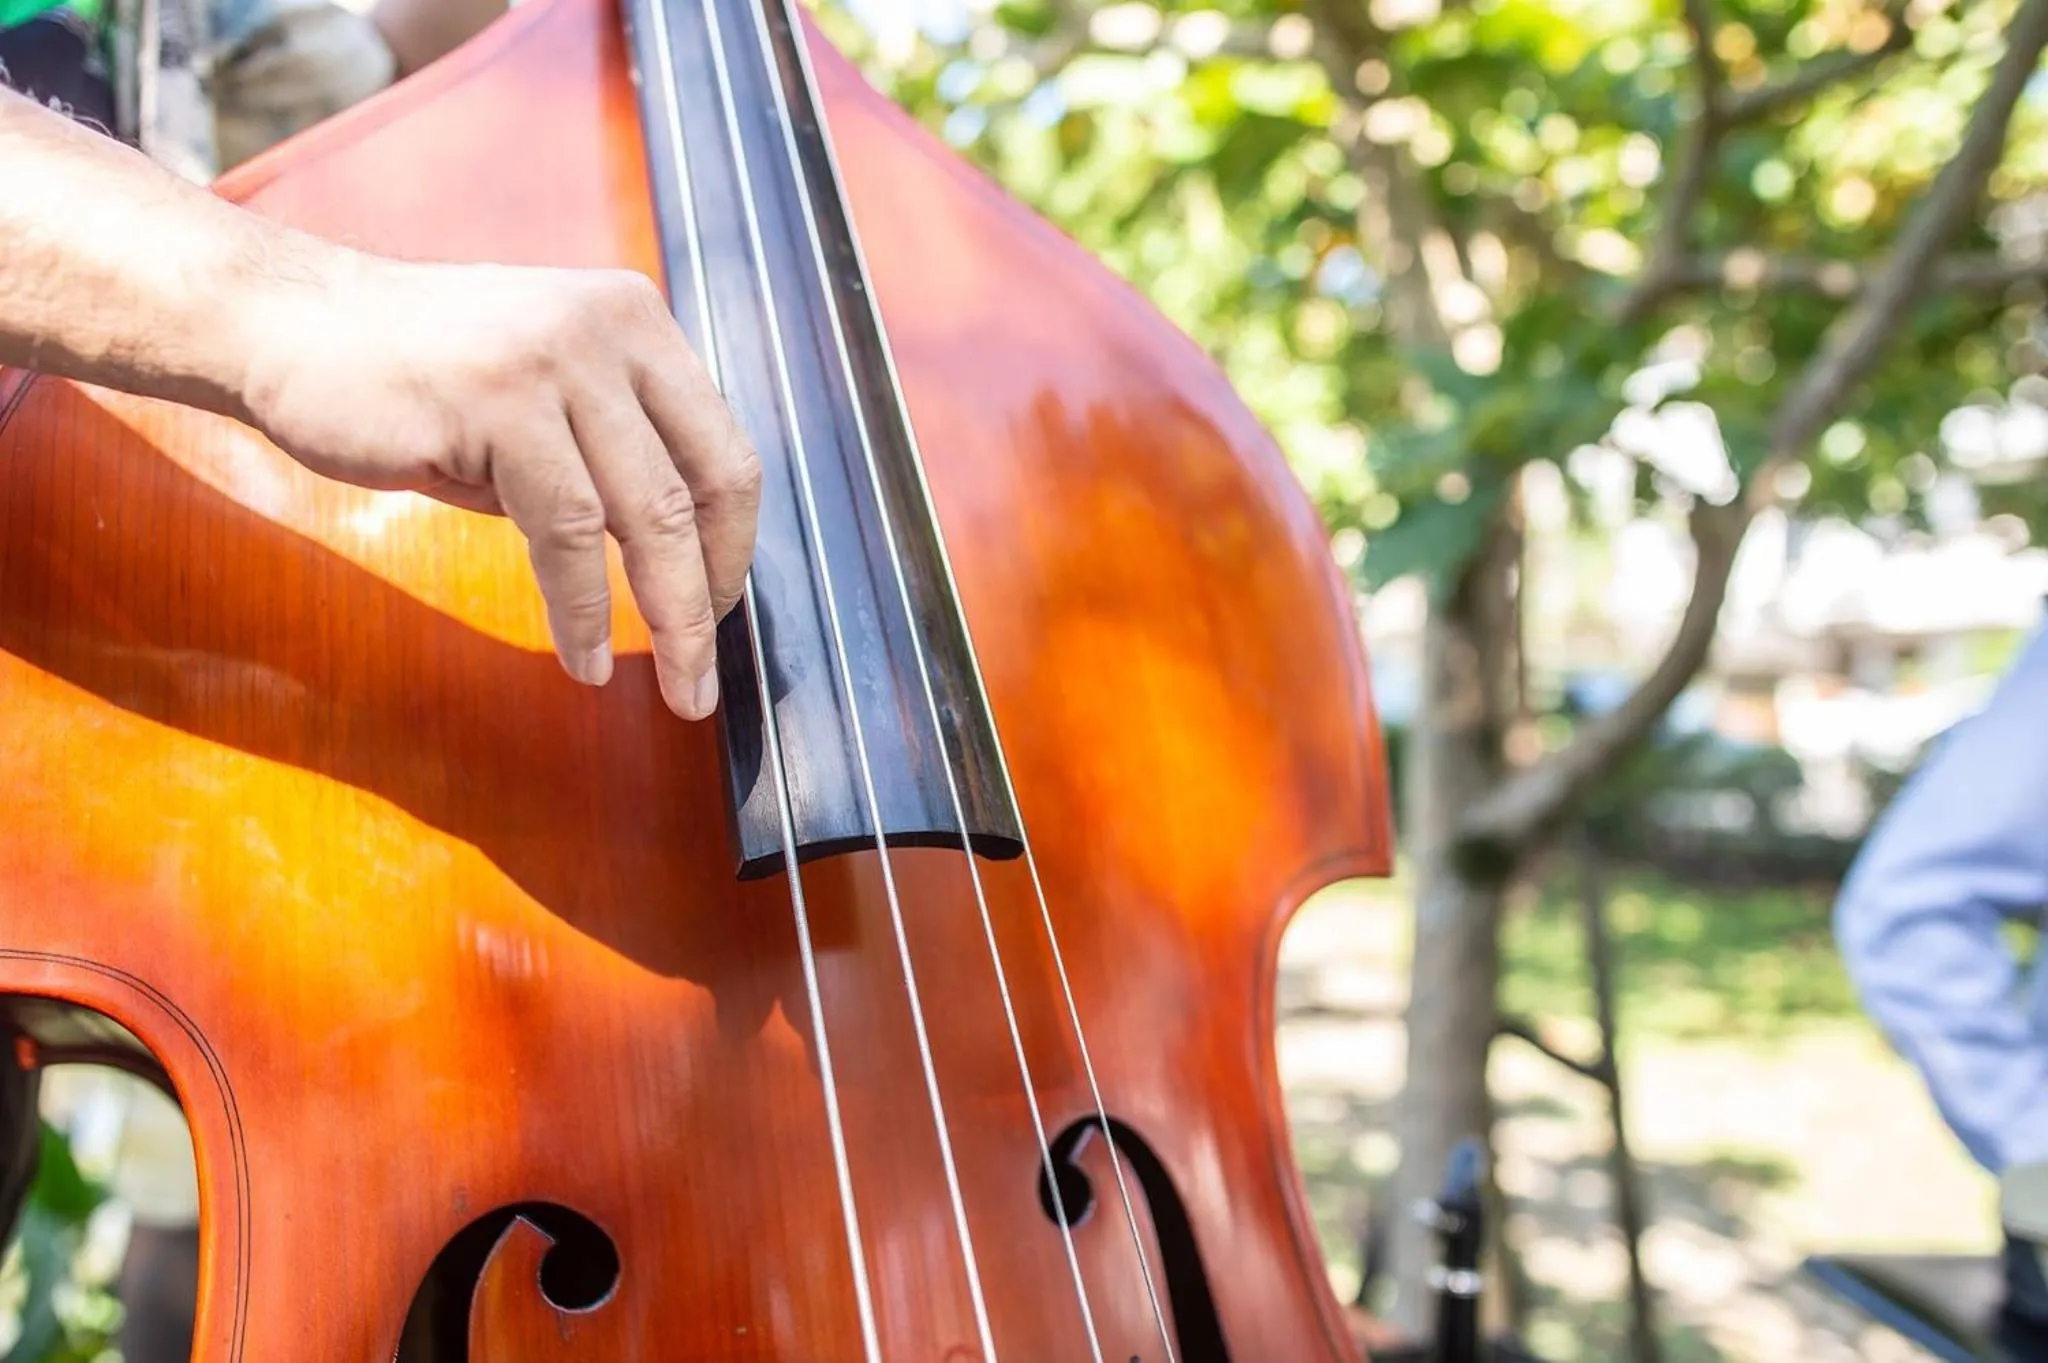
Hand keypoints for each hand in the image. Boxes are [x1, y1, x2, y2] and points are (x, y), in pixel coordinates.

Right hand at [237, 250, 760, 720]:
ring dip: (666, 618)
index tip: (717, 608)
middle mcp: (609, 329)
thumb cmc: (414, 379)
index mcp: (636, 321)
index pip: (723, 449)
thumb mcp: (541, 399)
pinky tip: (580, 655)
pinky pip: (565, 532)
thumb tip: (677, 557)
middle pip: (698, 487)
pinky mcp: (499, 403)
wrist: (285, 324)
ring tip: (672, 685)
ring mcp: (556, 359)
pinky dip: (580, 609)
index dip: (732, 543)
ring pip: (644, 515)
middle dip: (709, 597)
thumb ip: (610, 456)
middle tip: (704, 676)